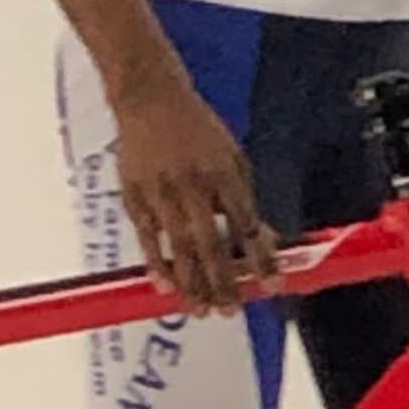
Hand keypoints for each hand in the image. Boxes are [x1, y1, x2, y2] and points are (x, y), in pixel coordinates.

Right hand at [106, 49, 275, 313]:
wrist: (150, 97)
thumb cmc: (198, 130)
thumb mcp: (232, 157)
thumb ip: (243, 199)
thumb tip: (264, 242)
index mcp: (225, 174)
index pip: (248, 227)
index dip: (262, 260)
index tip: (273, 286)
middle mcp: (194, 185)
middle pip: (212, 245)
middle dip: (223, 282)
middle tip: (231, 310)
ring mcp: (162, 192)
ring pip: (179, 248)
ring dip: (191, 284)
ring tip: (201, 310)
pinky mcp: (135, 195)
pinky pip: (147, 238)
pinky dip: (157, 265)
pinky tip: (166, 287)